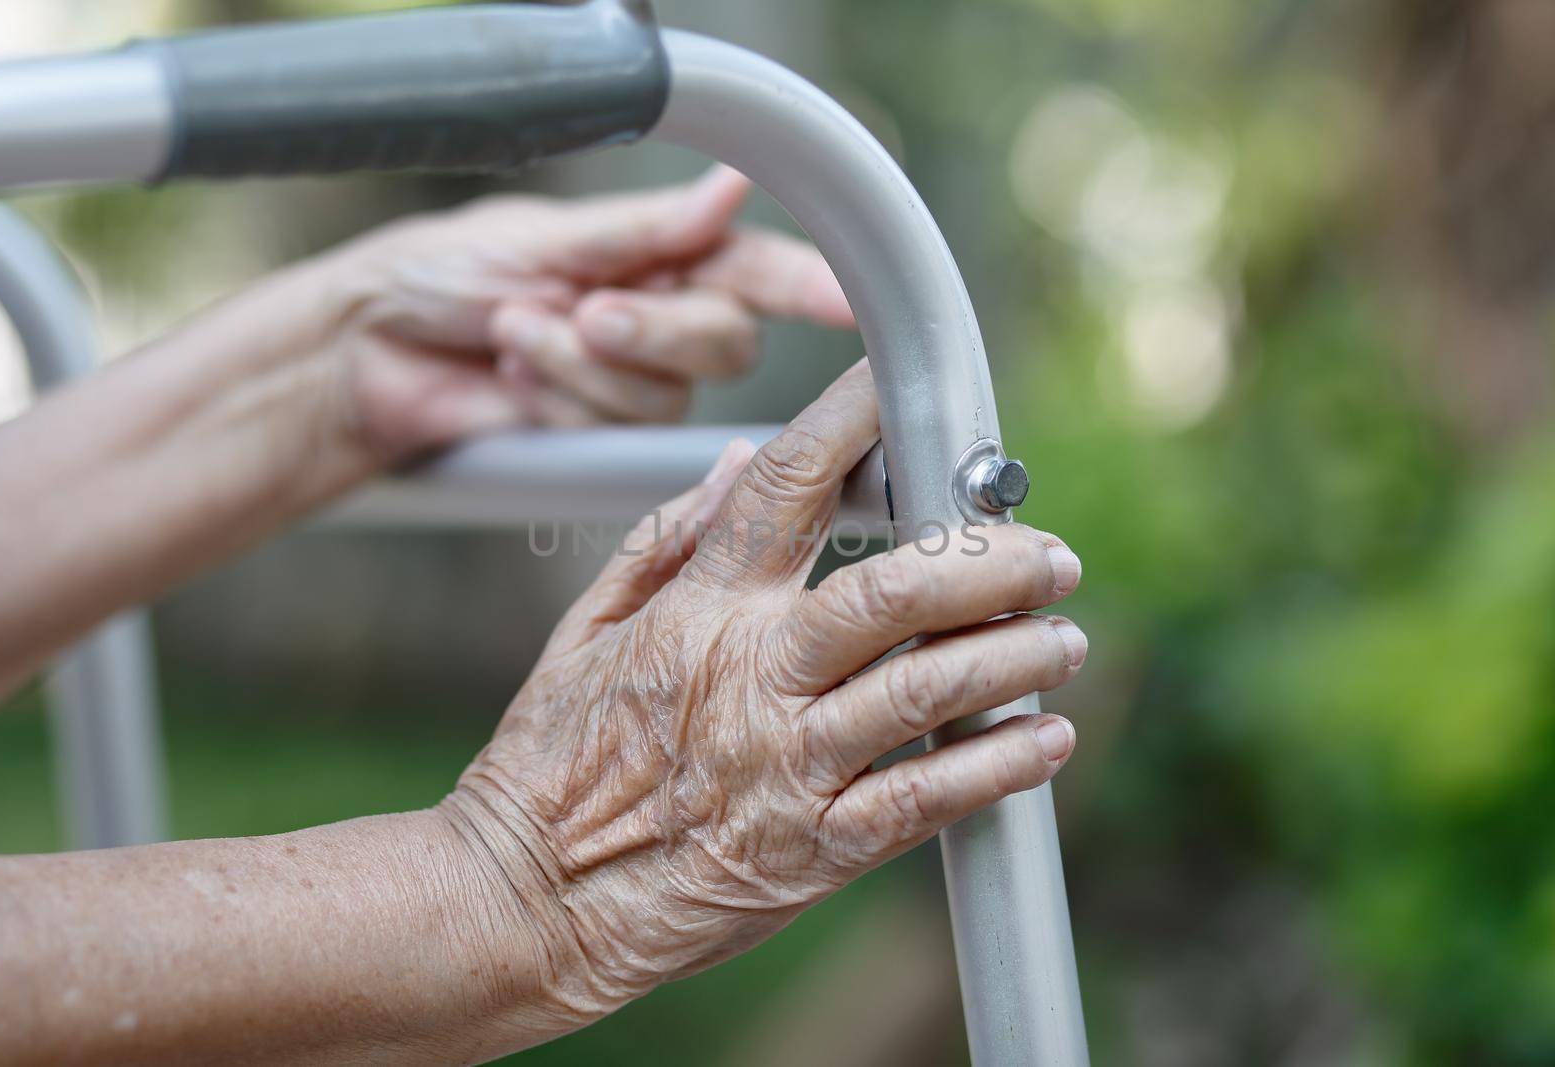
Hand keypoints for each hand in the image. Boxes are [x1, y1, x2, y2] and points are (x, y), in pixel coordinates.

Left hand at [309, 166, 853, 462]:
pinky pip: (614, 433)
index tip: (849, 296)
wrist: (368, 354)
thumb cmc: (441, 275)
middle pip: (725, 341)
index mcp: (656, 253)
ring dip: (581, 366)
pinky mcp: (597, 440)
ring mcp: (631, 384)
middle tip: (582, 309)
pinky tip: (511, 382)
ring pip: (666, 394)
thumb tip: (730, 190)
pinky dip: (556, 404)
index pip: (756, 268)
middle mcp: (659, 319)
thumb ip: (644, 233)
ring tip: (514, 335)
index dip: (811, 283)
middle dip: (652, 328)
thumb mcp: (542, 237)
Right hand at [441, 363, 1087, 1025]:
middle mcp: (751, 676)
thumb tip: (735, 464)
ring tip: (1064, 637)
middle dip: (988, 565)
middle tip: (1050, 556)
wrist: (523, 903)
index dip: (852, 419)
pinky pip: (923, 800)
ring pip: (924, 691)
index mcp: (698, 611)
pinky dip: (996, 766)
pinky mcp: (810, 851)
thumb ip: (665, 541)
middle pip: (892, 593)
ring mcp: (785, 765)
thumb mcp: (585, 631)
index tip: (903, 381)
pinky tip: (1047, 739)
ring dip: (1013, 656)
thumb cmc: (548, 763)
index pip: (786, 485)